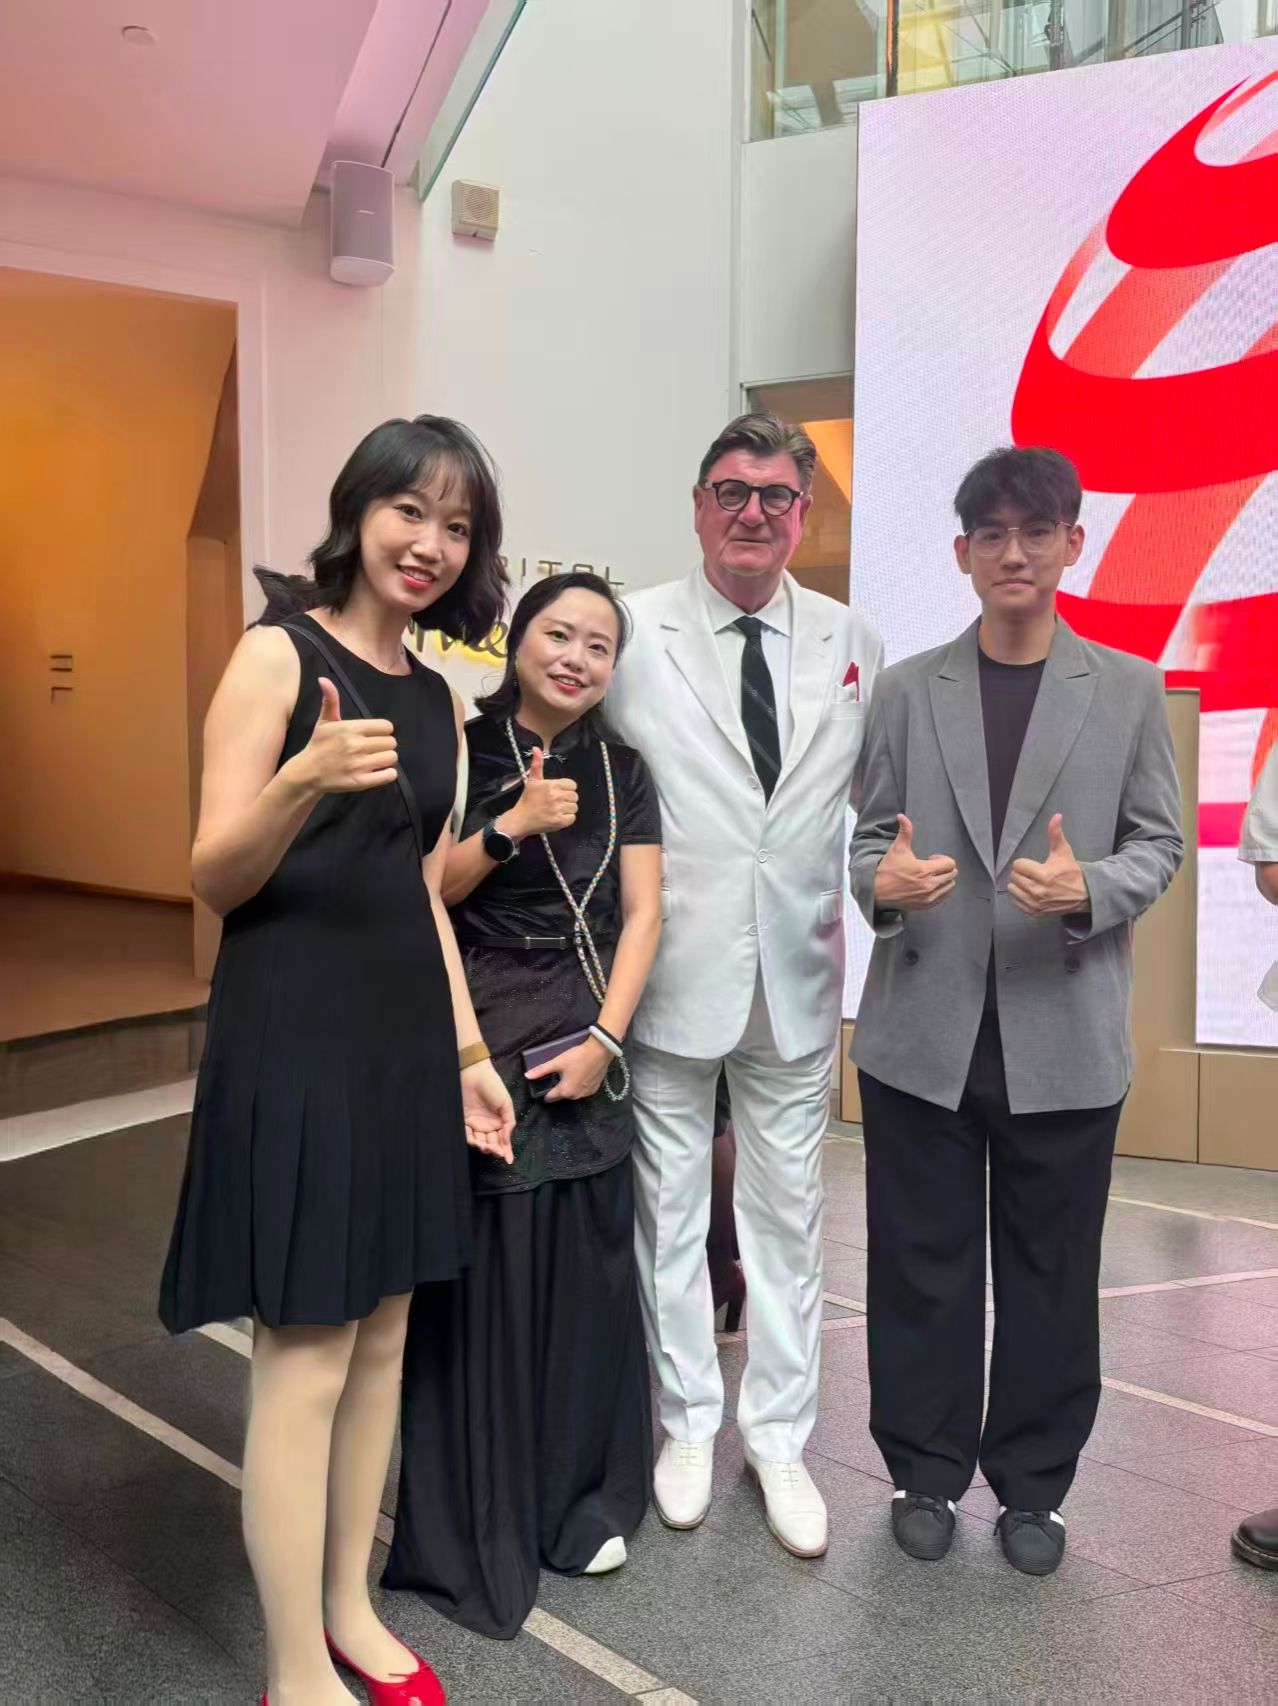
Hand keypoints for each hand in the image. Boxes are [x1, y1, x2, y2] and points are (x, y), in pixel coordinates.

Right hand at [287, 678, 396, 797]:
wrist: (308, 773)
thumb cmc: (319, 745)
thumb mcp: (324, 722)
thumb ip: (330, 700)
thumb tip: (324, 679)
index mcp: (351, 729)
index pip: (386, 726)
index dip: (383, 731)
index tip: (373, 736)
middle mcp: (356, 745)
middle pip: (391, 742)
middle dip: (384, 745)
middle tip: (373, 749)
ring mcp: (359, 765)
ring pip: (392, 758)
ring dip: (386, 759)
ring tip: (375, 760)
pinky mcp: (360, 781)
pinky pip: (389, 775)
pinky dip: (388, 774)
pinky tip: (379, 772)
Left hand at [461, 1060, 514, 1162]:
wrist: (475, 1073)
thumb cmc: (493, 1086)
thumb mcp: (506, 1104)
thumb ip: (509, 1123)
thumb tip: (507, 1140)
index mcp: (499, 1121)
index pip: (503, 1140)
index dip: (506, 1150)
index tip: (509, 1160)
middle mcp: (488, 1125)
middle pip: (492, 1143)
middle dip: (495, 1150)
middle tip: (497, 1152)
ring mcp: (476, 1124)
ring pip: (480, 1141)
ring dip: (485, 1147)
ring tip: (489, 1148)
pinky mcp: (464, 1121)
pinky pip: (468, 1135)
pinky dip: (473, 1141)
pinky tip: (479, 1143)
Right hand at [502, 748, 577, 837]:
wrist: (520, 819)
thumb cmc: (527, 800)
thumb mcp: (532, 780)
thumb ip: (537, 764)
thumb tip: (536, 748)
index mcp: (551, 785)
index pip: (572, 785)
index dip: (566, 789)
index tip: (558, 792)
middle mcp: (556, 796)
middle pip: (574, 796)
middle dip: (567, 799)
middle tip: (556, 802)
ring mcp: (558, 810)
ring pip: (574, 807)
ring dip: (567, 809)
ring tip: (556, 810)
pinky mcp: (560, 821)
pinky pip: (572, 818)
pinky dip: (567, 819)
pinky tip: (557, 817)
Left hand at [525, 1036, 610, 1102]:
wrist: (600, 1052)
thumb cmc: (577, 1057)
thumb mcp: (557, 1062)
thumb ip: (542, 1070)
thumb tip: (527, 1076)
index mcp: (565, 1091)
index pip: (550, 1098)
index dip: (545, 1092)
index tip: (544, 1086)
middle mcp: (575, 1096)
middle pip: (562, 1095)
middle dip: (558, 1088)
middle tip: (557, 1075)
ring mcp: (586, 1094)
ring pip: (573, 1093)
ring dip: (569, 1087)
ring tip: (569, 1074)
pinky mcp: (594, 1089)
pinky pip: (583, 1091)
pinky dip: (580, 1085)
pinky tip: (580, 1075)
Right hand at [872, 815, 957, 910]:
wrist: (877, 891)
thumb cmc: (887, 869)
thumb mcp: (897, 849)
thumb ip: (905, 831)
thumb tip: (901, 816)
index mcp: (925, 870)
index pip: (950, 864)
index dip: (942, 859)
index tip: (931, 859)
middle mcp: (929, 885)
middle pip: (952, 875)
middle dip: (944, 868)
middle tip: (931, 867)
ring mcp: (928, 897)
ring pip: (950, 886)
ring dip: (944, 880)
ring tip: (931, 877)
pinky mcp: (926, 905)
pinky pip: (943, 897)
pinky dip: (941, 891)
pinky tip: (929, 886)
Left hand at [1008, 814, 1089, 917]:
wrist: (1083, 895)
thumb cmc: (1071, 873)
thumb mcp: (1063, 851)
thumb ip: (1055, 834)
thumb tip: (1056, 816)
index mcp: (1043, 875)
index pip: (1018, 865)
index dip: (1024, 863)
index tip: (1032, 865)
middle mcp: (1038, 891)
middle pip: (1014, 877)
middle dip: (1021, 873)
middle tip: (1032, 873)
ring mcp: (1036, 903)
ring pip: (1013, 890)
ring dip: (1018, 884)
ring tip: (1030, 882)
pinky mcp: (1035, 912)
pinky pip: (1017, 902)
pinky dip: (1020, 897)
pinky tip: (1029, 892)